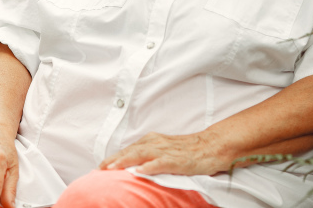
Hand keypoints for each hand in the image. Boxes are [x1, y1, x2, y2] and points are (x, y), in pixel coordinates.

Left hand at [99, 131, 230, 175]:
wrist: (213, 146)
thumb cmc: (188, 150)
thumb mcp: (165, 150)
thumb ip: (149, 156)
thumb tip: (133, 167)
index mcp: (152, 141)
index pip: (128, 149)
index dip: (113, 157)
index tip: (99, 166)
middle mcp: (156, 143)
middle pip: (130, 150)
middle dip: (114, 159)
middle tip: (99, 169)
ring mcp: (167, 150)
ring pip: (141, 154)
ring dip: (125, 161)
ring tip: (112, 169)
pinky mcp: (178, 159)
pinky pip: (161, 162)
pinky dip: (150, 166)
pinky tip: (140, 172)